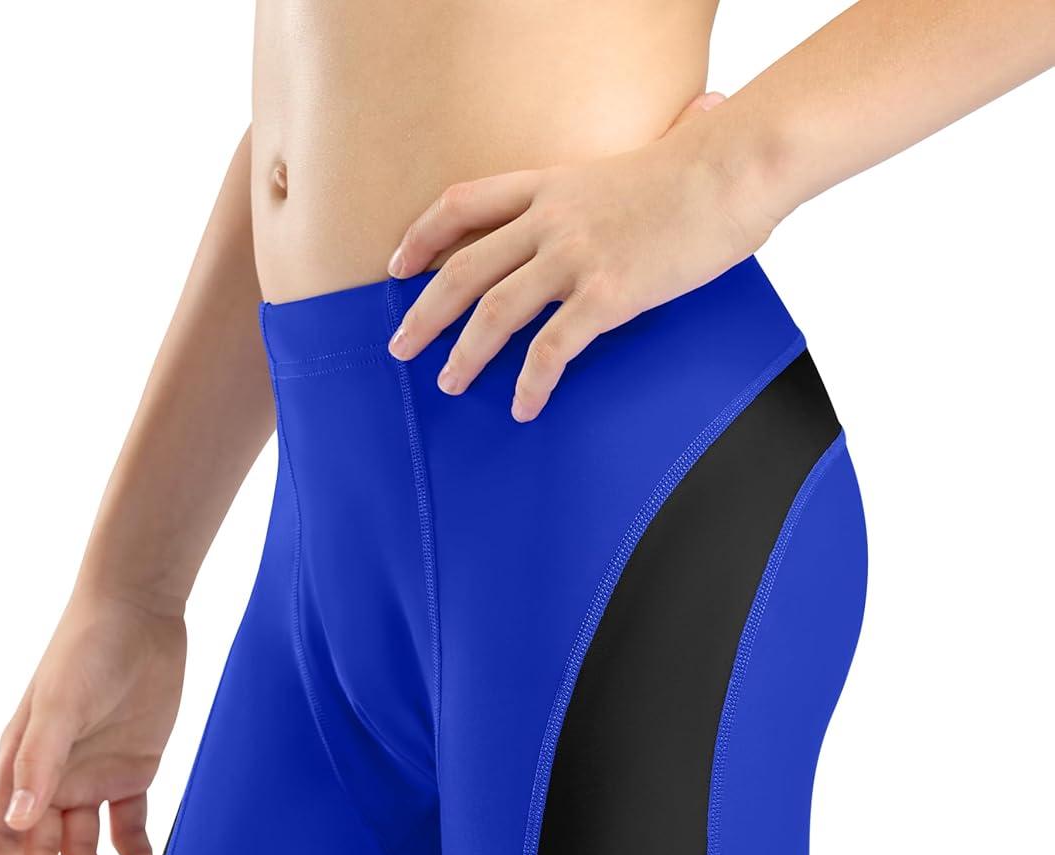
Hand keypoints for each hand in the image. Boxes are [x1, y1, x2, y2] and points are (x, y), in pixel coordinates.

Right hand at [0, 589, 186, 854]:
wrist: (140, 614)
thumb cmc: (86, 651)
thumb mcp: (60, 706)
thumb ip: (40, 763)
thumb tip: (20, 822)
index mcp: (19, 763)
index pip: (6, 835)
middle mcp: (50, 776)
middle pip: (45, 850)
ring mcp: (91, 775)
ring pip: (84, 845)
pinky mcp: (132, 770)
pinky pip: (129, 825)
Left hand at [387, 93, 777, 420]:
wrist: (737, 168)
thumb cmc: (700, 169)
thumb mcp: (631, 168)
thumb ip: (605, 189)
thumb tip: (614, 190)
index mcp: (551, 184)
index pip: (462, 204)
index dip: (420, 236)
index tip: (396, 266)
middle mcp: (550, 219)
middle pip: (462, 269)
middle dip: (422, 313)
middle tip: (400, 347)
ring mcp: (576, 257)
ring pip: (494, 313)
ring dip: (464, 355)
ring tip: (448, 384)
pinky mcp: (608, 295)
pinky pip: (552, 349)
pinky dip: (530, 383)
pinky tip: (523, 406)